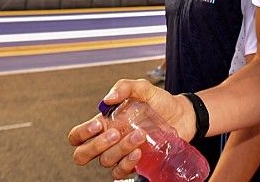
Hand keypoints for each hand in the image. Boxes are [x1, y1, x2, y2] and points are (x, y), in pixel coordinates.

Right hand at [68, 79, 195, 177]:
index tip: (99, 123)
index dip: (81, 133)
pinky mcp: (134, 163)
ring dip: (120, 149)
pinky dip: (127, 164)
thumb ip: (125, 87)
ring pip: (105, 161)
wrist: (183, 115)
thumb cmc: (160, 102)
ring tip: (139, 135)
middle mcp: (108, 140)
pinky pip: (120, 172)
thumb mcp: (143, 87)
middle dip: (96, 145)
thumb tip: (108, 99)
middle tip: (116, 133)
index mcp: (105, 122)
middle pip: (83, 154)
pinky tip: (139, 152)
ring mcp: (120, 153)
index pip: (77, 136)